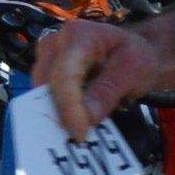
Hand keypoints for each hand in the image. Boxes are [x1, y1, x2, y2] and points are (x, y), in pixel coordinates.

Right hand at [31, 11, 151, 141]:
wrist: (131, 52)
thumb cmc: (133, 57)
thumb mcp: (132, 72)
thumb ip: (108, 92)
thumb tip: (86, 120)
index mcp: (79, 35)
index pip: (65, 74)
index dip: (68, 107)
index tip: (80, 134)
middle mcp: (55, 43)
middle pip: (47, 85)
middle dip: (60, 114)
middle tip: (81, 139)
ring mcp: (46, 58)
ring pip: (40, 94)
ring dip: (58, 115)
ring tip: (80, 133)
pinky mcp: (44, 74)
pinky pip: (44, 98)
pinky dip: (58, 114)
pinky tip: (75, 125)